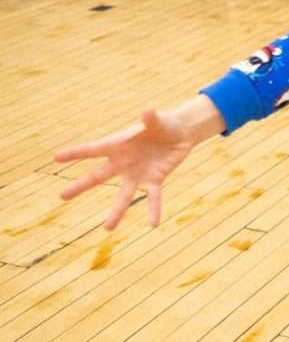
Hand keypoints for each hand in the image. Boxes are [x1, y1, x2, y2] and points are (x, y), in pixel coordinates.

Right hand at [55, 106, 203, 229]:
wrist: (180, 133)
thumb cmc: (163, 124)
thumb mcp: (157, 121)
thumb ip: (151, 119)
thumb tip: (147, 112)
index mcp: (118, 144)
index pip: (93, 149)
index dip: (75, 153)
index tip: (56, 157)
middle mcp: (123, 162)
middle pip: (98, 176)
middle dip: (80, 186)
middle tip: (61, 196)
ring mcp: (137, 173)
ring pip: (124, 195)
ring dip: (117, 212)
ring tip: (108, 229)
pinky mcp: (154, 179)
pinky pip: (153, 197)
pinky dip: (154, 209)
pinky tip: (154, 224)